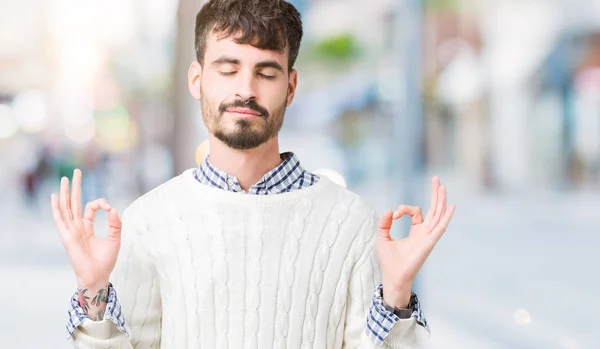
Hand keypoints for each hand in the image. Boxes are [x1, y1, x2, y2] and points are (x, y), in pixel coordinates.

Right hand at [50, 169, 121, 288]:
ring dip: (65, 193)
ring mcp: (71, 231)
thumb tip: (113, 209)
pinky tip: (54, 197)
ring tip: (64, 179)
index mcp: (87, 227)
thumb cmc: (106, 261)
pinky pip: (60, 220)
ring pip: (66, 207)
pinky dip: (57, 208)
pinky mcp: (67, 236)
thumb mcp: (115, 239)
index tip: (109, 207)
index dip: (100, 203)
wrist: (98, 275)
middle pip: (75, 203)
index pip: (91, 208)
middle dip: (76, 187)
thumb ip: (115, 224)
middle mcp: (77, 227)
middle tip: (76, 171)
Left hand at [376, 176, 454, 307]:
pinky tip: (451, 206)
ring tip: (442, 185)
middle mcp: (425, 233)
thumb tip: (389, 210)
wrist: (394, 276)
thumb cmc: (390, 261)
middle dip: (435, 193)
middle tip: (436, 178)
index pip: (416, 212)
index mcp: (416, 231)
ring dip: (440, 200)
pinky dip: (446, 217)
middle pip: (434, 209)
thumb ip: (384, 223)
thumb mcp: (382, 237)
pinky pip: (440, 227)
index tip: (393, 215)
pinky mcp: (429, 242)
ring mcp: (429, 237)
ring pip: (438, 214)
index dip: (404, 209)